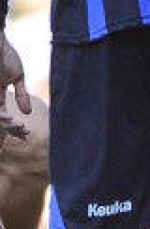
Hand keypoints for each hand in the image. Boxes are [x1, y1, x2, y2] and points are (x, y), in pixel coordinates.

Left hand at [0, 33, 29, 148]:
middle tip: (25, 132)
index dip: (14, 126)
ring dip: (8, 125)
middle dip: (12, 129)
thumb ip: (22, 95)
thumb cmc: (7, 55)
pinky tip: (11, 118)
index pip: (3, 114)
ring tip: (20, 126)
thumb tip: (27, 113)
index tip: (26, 132)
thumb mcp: (18, 77)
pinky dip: (2, 117)